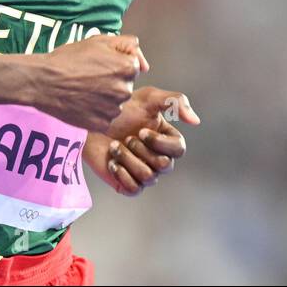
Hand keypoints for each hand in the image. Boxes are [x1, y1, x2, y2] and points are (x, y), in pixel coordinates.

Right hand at [32, 34, 148, 131]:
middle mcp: (124, 89)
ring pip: (115, 103)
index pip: (131, 68)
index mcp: (127, 67)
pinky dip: (96, 113)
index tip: (98, 66)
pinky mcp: (102, 124)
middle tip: (89, 78)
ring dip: (105, 99)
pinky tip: (82, 104)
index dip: (114, 66)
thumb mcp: (99, 40)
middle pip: (124, 86)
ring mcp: (113, 109)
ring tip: (84, 91)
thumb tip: (144, 65)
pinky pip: (105, 118)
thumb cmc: (69, 58)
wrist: (43, 81)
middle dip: (112, 83)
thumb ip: (128, 45)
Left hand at [83, 87, 200, 195]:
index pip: (178, 149)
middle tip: (126, 137)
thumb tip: (197, 121)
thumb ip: (176, 101)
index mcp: (166, 138)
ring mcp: (143, 171)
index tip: (142, 131)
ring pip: (149, 177)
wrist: (90, 123)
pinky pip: (134, 189)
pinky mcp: (127, 184)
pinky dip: (123, 175)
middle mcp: (158, 157)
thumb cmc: (120, 108)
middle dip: (142, 151)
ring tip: (114, 147)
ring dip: (129, 160)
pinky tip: (112, 162)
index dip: (161, 143)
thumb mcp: (149, 97)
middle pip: (164, 165)